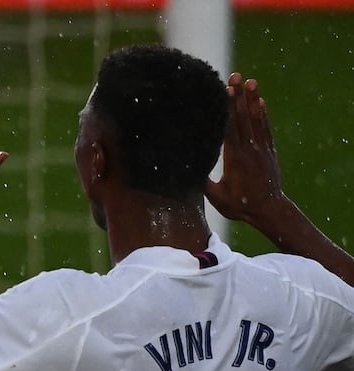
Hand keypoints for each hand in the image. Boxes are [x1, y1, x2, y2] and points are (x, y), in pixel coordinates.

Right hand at [206, 72, 289, 226]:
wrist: (269, 210)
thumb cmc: (240, 206)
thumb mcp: (216, 197)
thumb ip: (203, 181)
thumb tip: (186, 167)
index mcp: (235, 159)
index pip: (231, 128)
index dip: (228, 108)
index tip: (225, 90)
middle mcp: (250, 150)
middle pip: (244, 118)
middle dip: (239, 95)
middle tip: (237, 75)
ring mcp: (262, 149)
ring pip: (257, 120)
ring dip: (253, 99)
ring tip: (252, 80)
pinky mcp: (269, 152)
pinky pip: (266, 129)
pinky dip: (264, 114)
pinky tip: (261, 102)